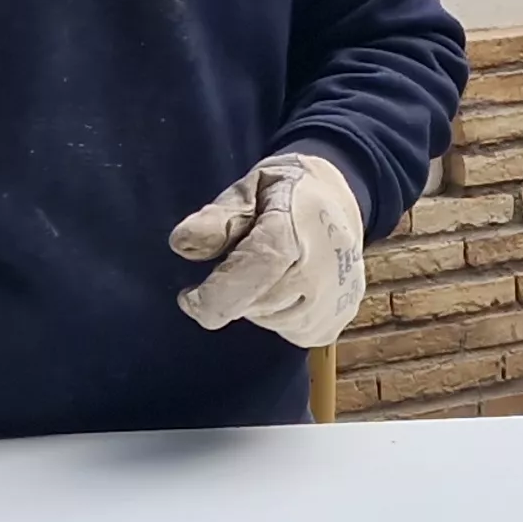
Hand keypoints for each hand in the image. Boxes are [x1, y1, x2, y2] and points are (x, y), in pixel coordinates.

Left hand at [169, 152, 366, 346]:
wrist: (341, 202)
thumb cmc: (283, 194)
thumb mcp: (247, 188)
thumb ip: (217, 217)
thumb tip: (181, 244)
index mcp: (297, 227)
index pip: (257, 268)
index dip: (215, 293)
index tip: (187, 297)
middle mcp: (323, 268)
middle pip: (256, 302)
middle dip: (233, 292)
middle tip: (238, 265)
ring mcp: (335, 299)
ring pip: (270, 320)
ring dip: (256, 302)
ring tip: (269, 270)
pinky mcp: (336, 321)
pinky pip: (289, 333)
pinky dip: (278, 315)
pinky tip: (287, 287)